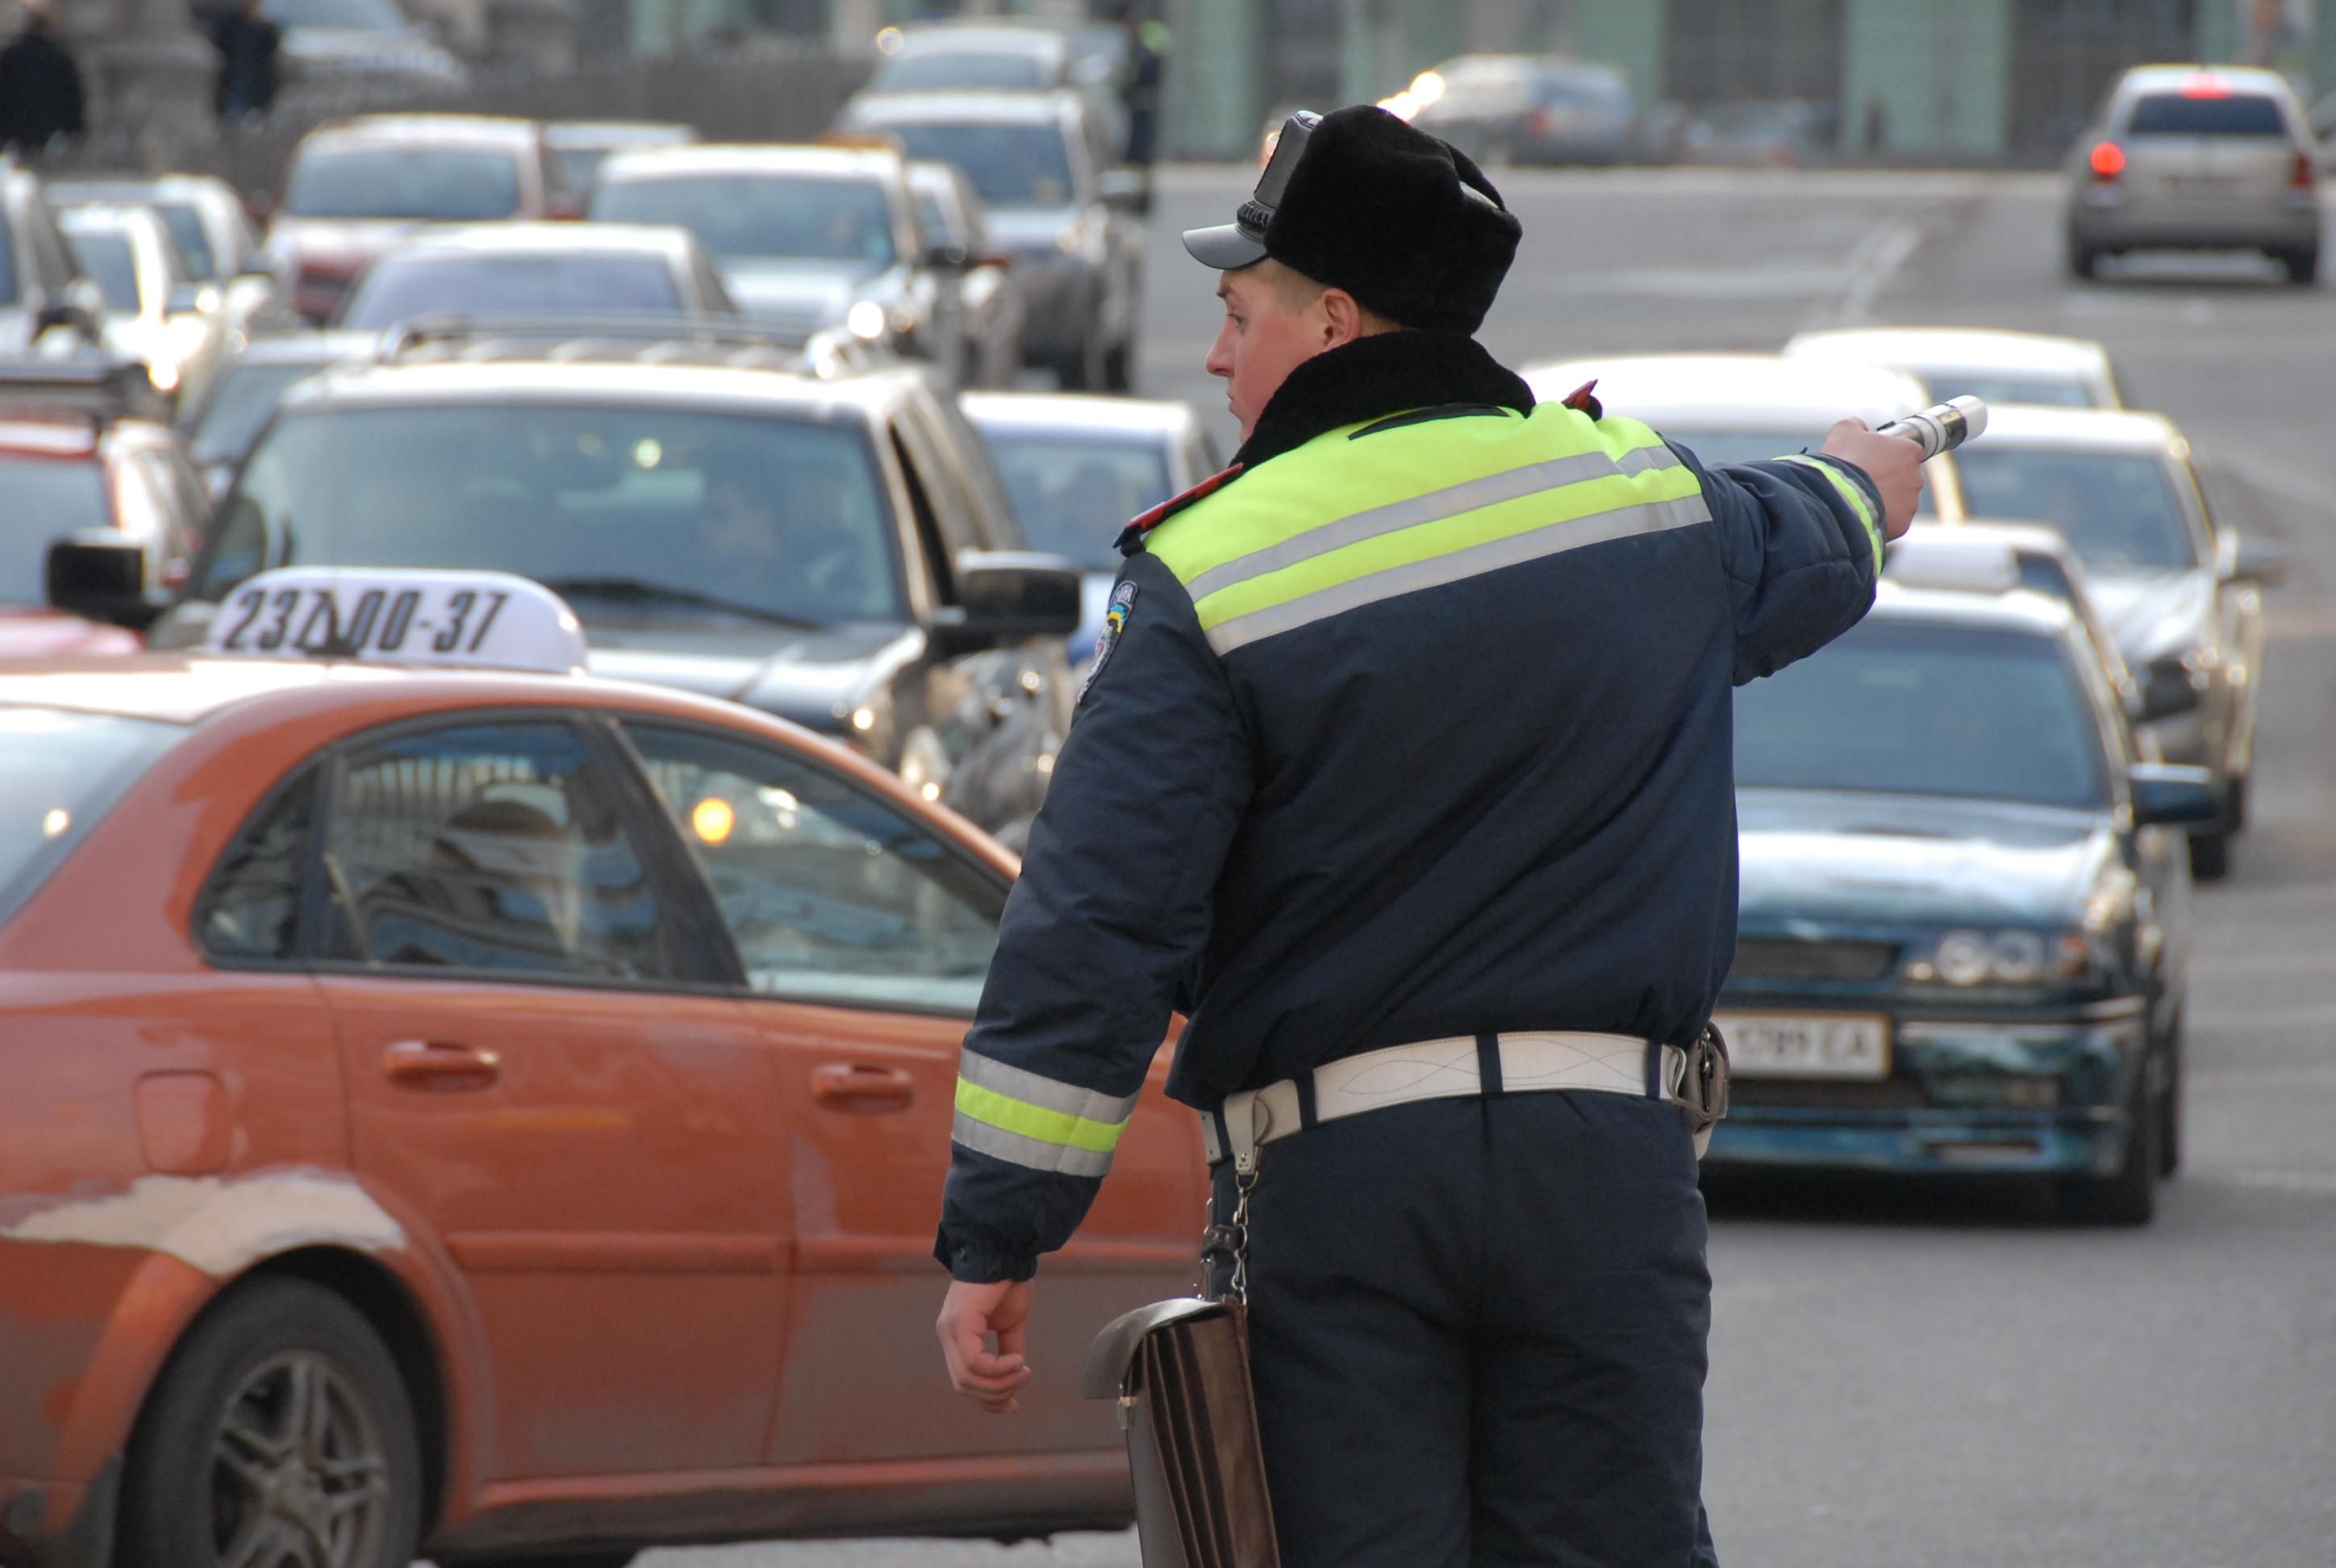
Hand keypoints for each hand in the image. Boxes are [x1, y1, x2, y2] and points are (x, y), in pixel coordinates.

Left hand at [937, 1277, 1035, 1414]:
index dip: (987, 1399)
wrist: (1007, 1250)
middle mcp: (946, 1334)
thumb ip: (1007, 1352)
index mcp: (956, 1335)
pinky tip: (1018, 1361)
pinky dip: (998, 1369)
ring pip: (967, 1378)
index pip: (963, 1380)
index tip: (1013, 1406)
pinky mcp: (960, 1322)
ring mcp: (950, 1328)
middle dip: (996, 1393)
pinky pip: (975, 1362)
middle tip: (1023, 1381)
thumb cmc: (1008, 1283)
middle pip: (963, 1385)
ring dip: (1001, 1383)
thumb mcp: (1009, 1326)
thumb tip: (1013, 1378)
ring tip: (1023, 1371)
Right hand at [1818, 417, 1923, 541]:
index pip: (1905, 452)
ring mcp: (1911, 503)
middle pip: (1903, 478)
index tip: (1870, 461)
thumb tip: (1859, 427)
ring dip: (1883, 501)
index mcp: (1909, 451)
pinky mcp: (1902, 524)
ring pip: (1899, 501)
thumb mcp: (1844, 431)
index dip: (1886, 456)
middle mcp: (1917, 477)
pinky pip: (1892, 521)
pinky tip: (1861, 515)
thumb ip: (1856, 425)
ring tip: (1858, 501)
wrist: (1836, 497)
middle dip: (1887, 480)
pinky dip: (1880, 519)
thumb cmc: (1843, 461)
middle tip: (1862, 482)